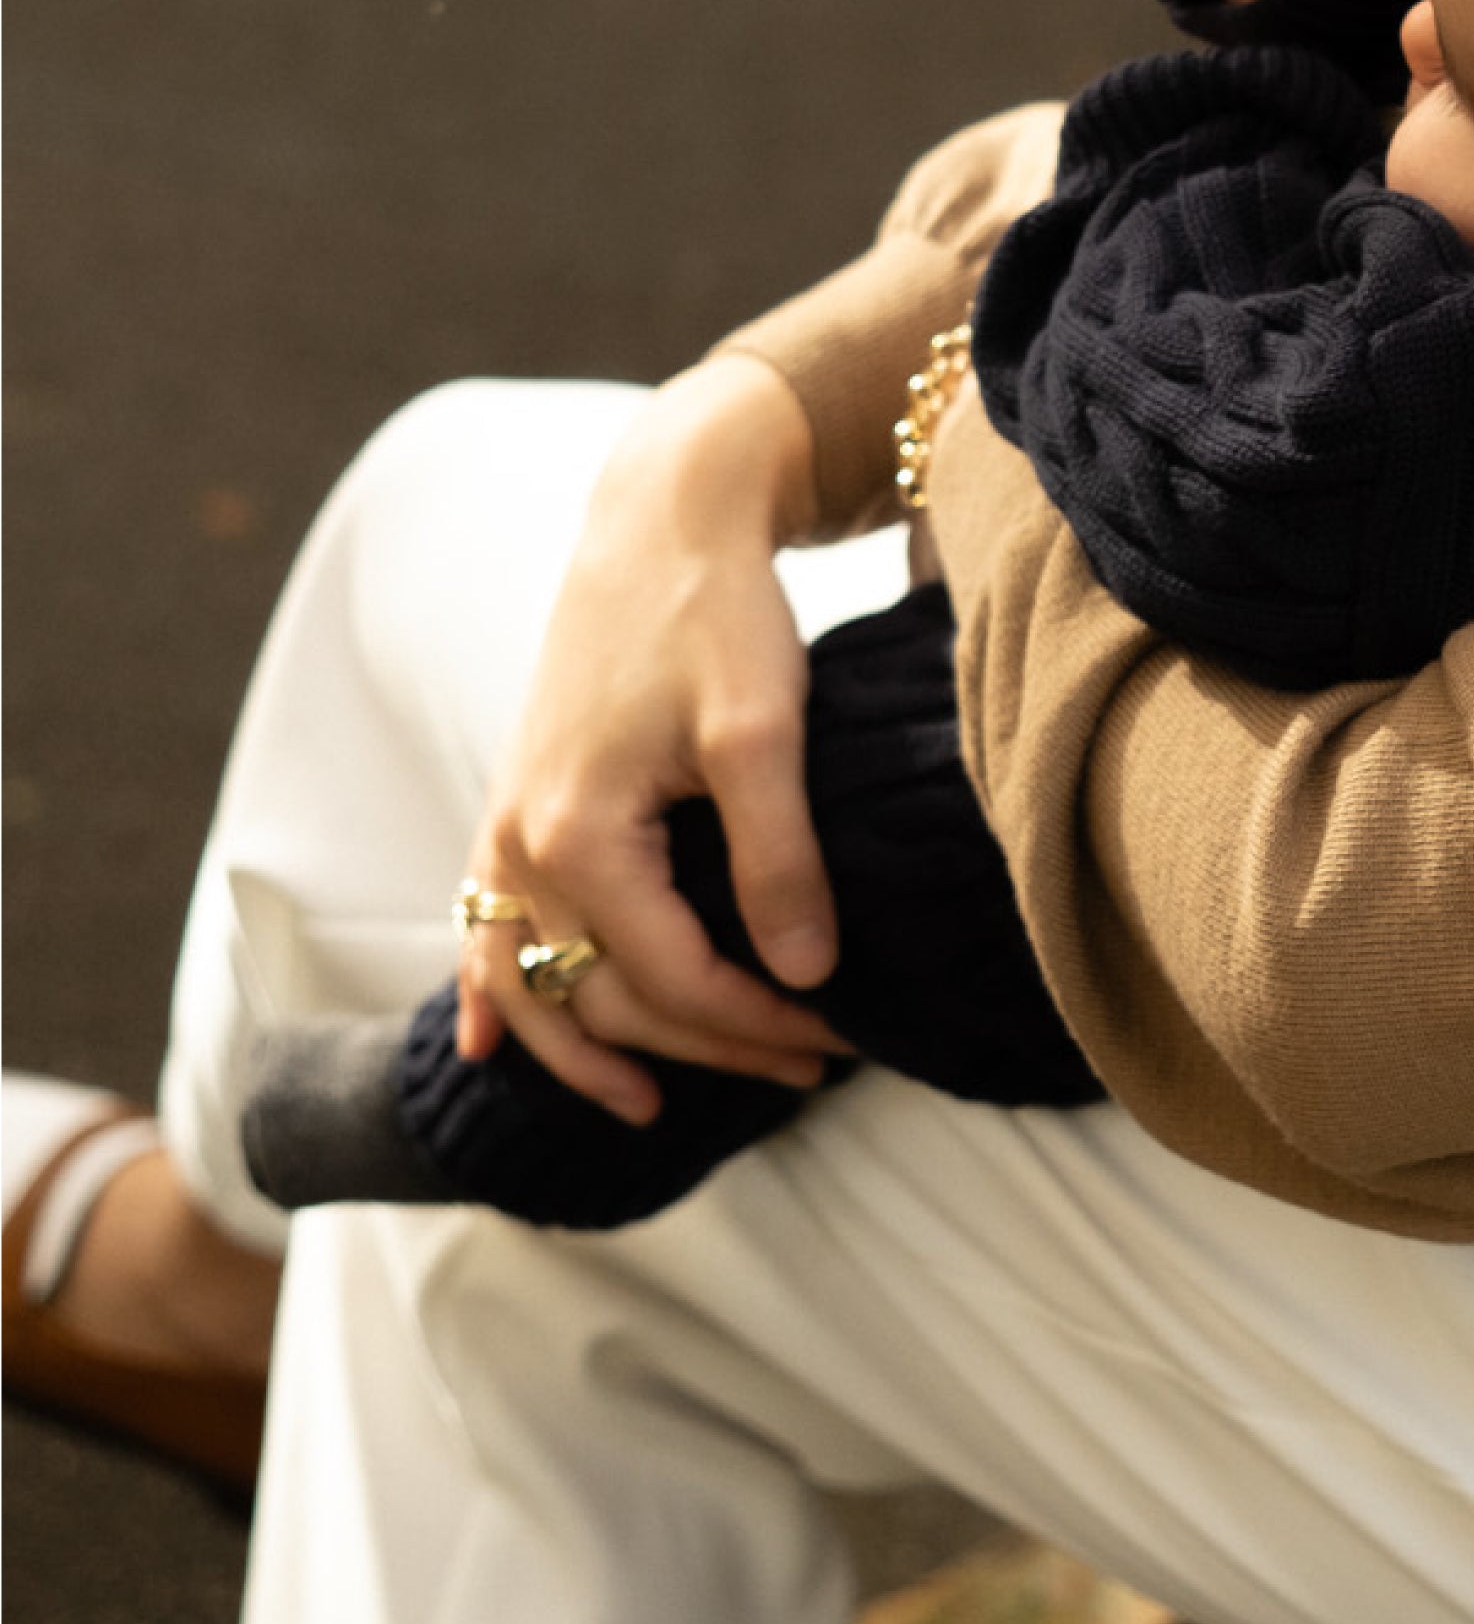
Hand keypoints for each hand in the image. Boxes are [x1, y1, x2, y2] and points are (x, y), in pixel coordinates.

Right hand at [453, 354, 851, 1122]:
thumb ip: (779, 859)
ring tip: (646, 1106)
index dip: (757, 1026)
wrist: (662, 516)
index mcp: (579, 836)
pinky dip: (491, 992)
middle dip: (703, 1046)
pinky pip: (484, 927)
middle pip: (604, 995)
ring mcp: (507, 827)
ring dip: (582, 1051)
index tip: (838, 1043)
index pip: (674, 979)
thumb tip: (806, 976)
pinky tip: (488, 1048)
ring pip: (529, 980)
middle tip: (805, 1069)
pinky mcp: (517, 804)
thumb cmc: (718, 613)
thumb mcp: (764, 732)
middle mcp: (521, 845)